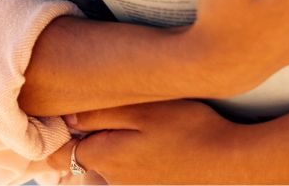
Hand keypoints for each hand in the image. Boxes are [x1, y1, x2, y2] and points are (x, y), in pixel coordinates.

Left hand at [51, 100, 239, 184]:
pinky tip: (150, 141)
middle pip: (82, 159)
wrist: (232, 163)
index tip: (63, 114)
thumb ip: (99, 114)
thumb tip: (67, 119)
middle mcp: (114, 180)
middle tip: (94, 112)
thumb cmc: (189, 129)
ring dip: (108, 146)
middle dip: (83, 138)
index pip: (59, 153)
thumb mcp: (142, 109)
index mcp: (105, 158)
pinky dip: (128, 158)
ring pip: (106, 166)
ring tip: (129, 122)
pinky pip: (128, 172)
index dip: (56, 133)